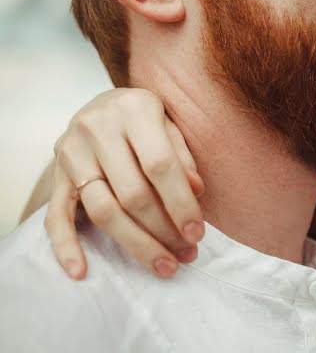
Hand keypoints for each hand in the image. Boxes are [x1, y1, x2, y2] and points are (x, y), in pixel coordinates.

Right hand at [45, 88, 205, 278]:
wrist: (103, 105)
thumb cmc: (147, 120)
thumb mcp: (170, 124)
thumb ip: (182, 156)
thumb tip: (196, 191)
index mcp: (133, 110)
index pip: (159, 164)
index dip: (180, 202)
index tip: (197, 233)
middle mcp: (97, 128)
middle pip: (131, 193)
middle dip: (162, 230)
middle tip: (187, 254)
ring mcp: (71, 152)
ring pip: (101, 210)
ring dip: (135, 243)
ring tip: (164, 264)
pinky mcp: (55, 175)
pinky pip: (56, 216)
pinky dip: (66, 247)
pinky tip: (81, 272)